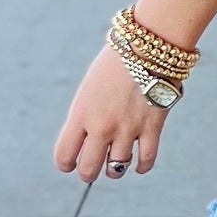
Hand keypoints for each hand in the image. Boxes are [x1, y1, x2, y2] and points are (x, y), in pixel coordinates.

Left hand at [53, 44, 173, 182]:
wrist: (147, 44)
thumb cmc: (117, 62)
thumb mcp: (90, 88)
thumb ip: (86, 115)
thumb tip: (88, 140)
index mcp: (81, 114)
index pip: (64, 156)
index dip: (67, 164)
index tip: (72, 162)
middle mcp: (102, 126)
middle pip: (88, 170)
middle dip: (89, 172)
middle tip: (95, 166)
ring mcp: (128, 128)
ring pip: (117, 169)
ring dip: (116, 169)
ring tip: (118, 162)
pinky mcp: (152, 127)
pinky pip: (146, 160)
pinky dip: (142, 166)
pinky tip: (139, 164)